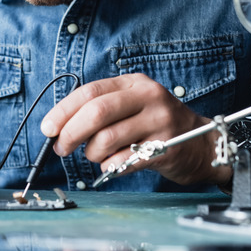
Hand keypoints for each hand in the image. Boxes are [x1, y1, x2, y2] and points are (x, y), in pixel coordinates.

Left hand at [40, 73, 229, 185]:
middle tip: (61, 147)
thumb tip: (59, 126)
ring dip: (92, 153)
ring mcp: (159, 122)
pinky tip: (114, 164)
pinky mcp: (165, 148)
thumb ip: (101, 108)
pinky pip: (123, 161)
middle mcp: (148, 97)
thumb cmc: (156, 125)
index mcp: (134, 83)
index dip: (63, 111)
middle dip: (71, 133)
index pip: (90, 92)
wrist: (203, 143)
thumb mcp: (133, 104)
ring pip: (107, 139)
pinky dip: (110, 167)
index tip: (48, 128)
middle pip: (96, 113)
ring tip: (97, 156)